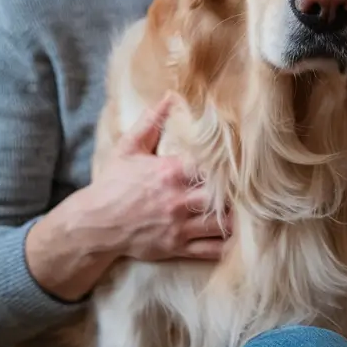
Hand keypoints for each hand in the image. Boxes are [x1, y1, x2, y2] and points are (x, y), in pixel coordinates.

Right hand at [24, 95, 229, 301]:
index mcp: (170, 172)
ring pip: (222, 225)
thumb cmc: (112, 184)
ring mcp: (180, 226)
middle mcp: (179, 200)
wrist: (95, 224)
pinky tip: (237, 236)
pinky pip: (211, 250)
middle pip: (224, 196)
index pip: (211, 165)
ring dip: (237, 217)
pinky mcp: (177, 247)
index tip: (242, 158)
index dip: (229, 163)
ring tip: (248, 209)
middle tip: (251, 187)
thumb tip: (170, 96)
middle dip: (239, 192)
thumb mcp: (129, 148)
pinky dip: (227, 245)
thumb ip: (151, 122)